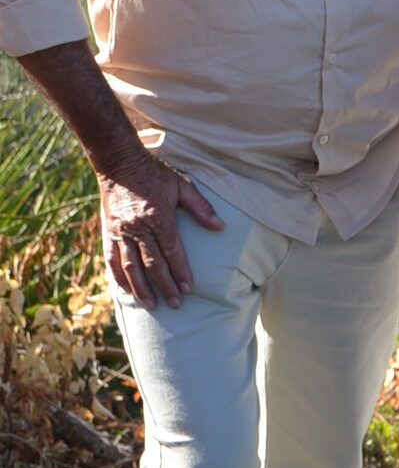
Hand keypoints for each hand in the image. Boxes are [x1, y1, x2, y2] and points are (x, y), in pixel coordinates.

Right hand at [98, 151, 222, 310]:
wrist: (118, 162)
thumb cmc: (154, 173)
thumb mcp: (181, 184)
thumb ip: (201, 207)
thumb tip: (220, 226)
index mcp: (157, 216)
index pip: (171, 251)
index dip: (180, 271)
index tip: (189, 288)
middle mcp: (137, 227)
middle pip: (152, 264)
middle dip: (165, 286)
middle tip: (175, 304)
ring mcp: (120, 231)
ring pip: (130, 266)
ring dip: (141, 288)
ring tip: (152, 305)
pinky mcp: (109, 232)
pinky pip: (112, 259)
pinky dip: (119, 277)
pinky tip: (127, 290)